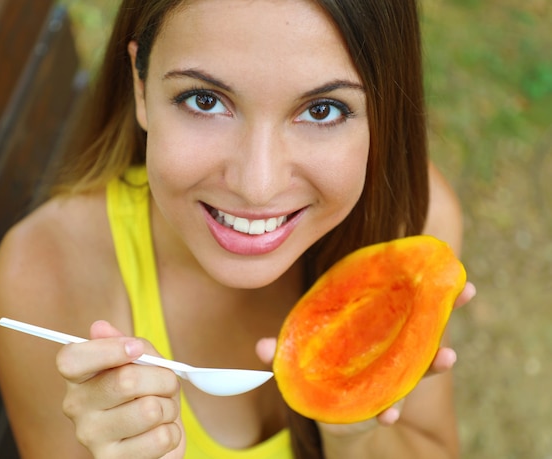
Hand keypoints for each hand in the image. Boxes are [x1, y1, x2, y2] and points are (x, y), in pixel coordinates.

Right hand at [56, 321, 184, 457]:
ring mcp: (92, 437)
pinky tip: (160, 432)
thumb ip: (128, 343)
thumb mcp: (143, 362)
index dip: (109, 349)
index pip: (71, 359)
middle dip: (162, 378)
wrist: (155, 439)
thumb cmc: (146, 394)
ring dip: (169, 407)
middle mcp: (76, 407)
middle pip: (125, 381)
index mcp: (77, 377)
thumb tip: (99, 327)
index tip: (136, 349)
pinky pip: (161, 438)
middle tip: (167, 383)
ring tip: (161, 410)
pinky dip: (172, 432)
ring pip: (149, 410)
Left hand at [256, 281, 475, 435]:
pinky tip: (390, 414)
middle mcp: (383, 343)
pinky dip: (392, 409)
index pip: (395, 295)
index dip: (419, 278)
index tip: (443, 261)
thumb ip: (284, 352)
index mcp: (365, 323)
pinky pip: (394, 402)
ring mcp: (389, 372)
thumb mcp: (298, 359)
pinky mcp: (384, 402)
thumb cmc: (314, 374)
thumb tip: (259, 347)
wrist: (328, 416)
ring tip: (447, 357)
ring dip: (433, 360)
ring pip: (418, 361)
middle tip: (467, 291)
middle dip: (445, 306)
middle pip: (419, 321)